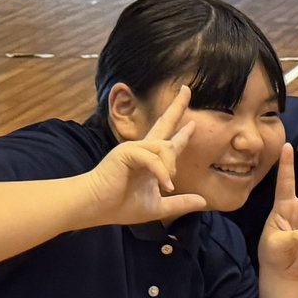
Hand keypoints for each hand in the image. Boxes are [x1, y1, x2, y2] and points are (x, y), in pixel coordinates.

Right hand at [88, 88, 207, 225]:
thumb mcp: (158, 206)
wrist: (93, 207)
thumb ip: (180, 203)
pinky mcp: (126, 152)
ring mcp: (133, 148)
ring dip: (170, 167)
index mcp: (149, 160)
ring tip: (168, 186)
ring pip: (165, 148)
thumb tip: (204, 201)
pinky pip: (152, 158)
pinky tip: (166, 187)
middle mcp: (142, 149)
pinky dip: (161, 172)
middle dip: (177, 107)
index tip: (193, 122)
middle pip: (164, 124)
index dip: (182, 131)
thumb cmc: (119, 206)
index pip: (169, 141)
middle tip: (187, 89)